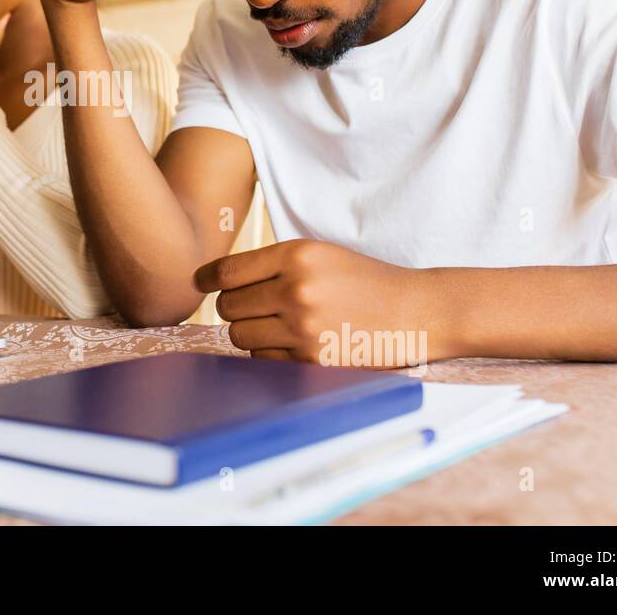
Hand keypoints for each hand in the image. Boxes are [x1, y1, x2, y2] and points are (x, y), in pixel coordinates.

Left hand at [195, 239, 458, 367]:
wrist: (417, 312)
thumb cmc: (365, 282)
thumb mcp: (320, 255)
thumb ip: (273, 265)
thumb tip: (216, 282)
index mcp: (297, 255)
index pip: (227, 271)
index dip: (206, 279)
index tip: (199, 283)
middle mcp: (296, 289)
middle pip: (228, 307)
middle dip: (235, 309)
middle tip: (256, 308)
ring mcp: (304, 328)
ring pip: (240, 336)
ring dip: (249, 333)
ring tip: (276, 327)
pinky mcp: (312, 361)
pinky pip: (263, 360)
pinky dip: (269, 355)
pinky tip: (293, 344)